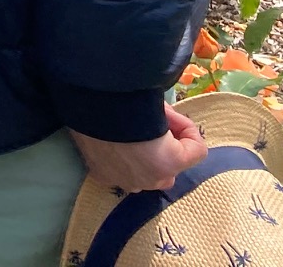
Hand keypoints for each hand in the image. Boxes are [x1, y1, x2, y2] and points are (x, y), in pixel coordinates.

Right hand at [69, 104, 207, 192]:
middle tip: (152, 125)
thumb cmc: (126, 102)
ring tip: (131, 136)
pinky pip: (122, 174)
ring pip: (147, 176)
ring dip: (146, 159)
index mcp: (169, 162)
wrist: (84, 104)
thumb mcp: (158, 106)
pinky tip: (113, 143)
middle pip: (171, 167)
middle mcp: (150, 180)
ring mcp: (124, 181)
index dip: (186, 127)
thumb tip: (167, 116)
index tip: (169, 113)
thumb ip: (170, 118)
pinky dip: (121, 161)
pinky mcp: (103, 176)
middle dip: (167, 149)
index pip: (197, 150)